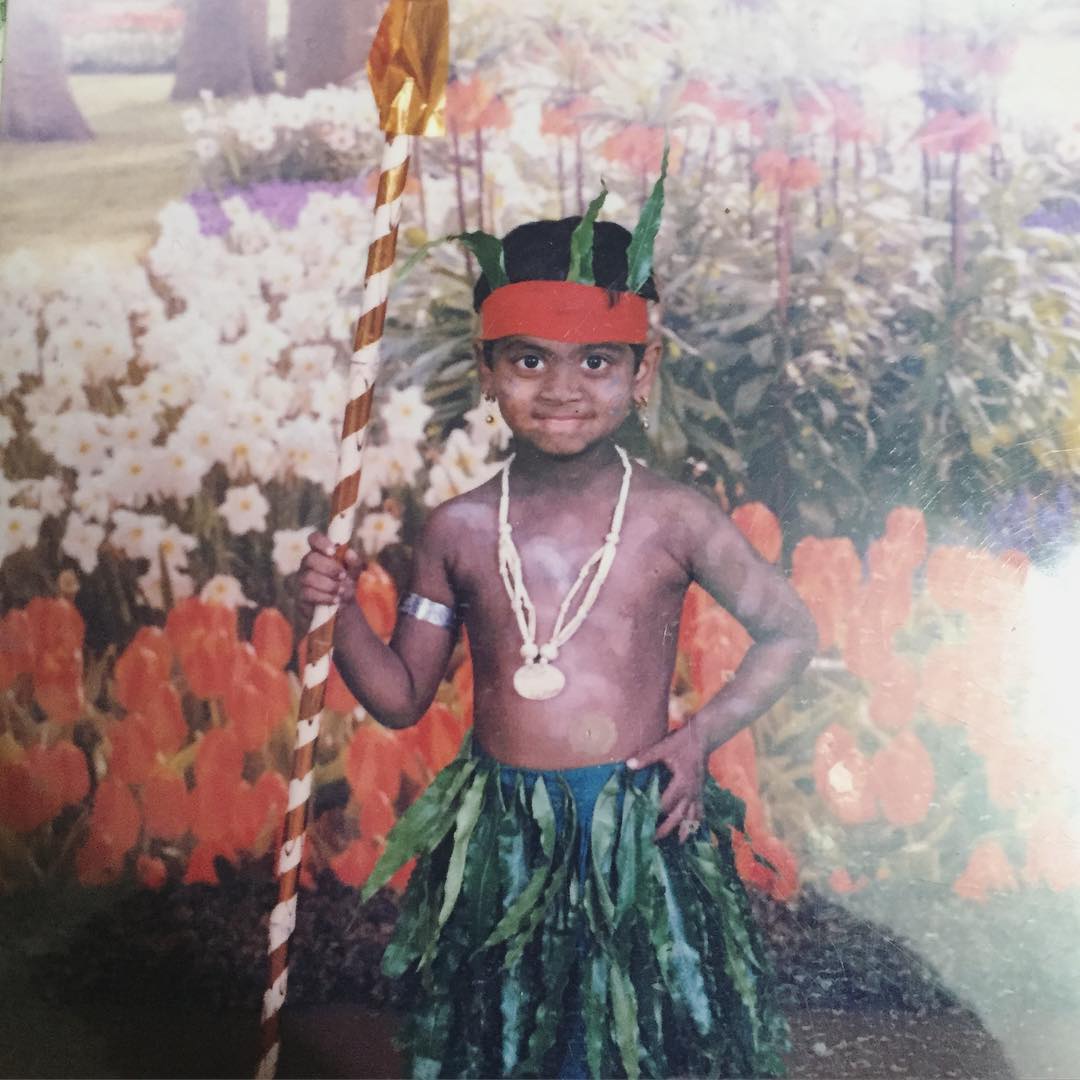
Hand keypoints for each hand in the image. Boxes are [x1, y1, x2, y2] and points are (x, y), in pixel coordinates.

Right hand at [296, 532, 363, 622]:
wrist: (342, 607)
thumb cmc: (345, 583)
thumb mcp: (354, 573)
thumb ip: (355, 562)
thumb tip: (349, 552)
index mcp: (320, 553)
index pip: (314, 539)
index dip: (321, 542)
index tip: (333, 551)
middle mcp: (307, 564)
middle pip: (310, 559)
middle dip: (329, 568)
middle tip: (343, 576)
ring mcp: (300, 580)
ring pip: (308, 578)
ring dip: (328, 585)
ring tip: (341, 591)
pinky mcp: (299, 596)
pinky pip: (307, 593)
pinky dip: (324, 597)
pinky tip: (335, 600)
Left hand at [627, 720, 707, 842]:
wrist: (703, 736)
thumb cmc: (682, 741)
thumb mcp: (663, 747)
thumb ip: (646, 757)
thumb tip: (628, 765)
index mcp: (682, 782)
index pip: (665, 803)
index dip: (653, 811)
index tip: (641, 819)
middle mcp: (692, 791)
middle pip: (678, 815)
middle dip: (666, 828)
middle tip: (653, 840)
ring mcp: (698, 792)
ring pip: (692, 816)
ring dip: (685, 829)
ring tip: (678, 844)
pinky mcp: (702, 791)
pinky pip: (700, 809)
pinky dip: (697, 821)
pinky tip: (694, 829)